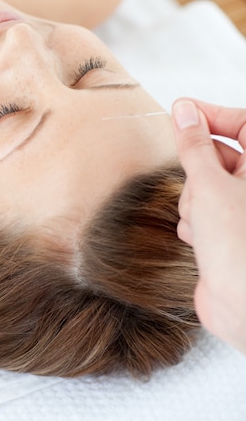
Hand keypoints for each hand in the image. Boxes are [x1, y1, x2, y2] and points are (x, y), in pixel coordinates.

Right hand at [172, 98, 245, 353]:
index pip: (243, 124)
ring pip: (204, 186)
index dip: (211, 114)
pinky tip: (199, 240)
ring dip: (193, 200)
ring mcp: (243, 211)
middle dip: (199, 170)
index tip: (181, 111)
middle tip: (194, 182)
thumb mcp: (210, 185)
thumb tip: (184, 110)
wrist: (243, 309)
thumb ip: (194, 145)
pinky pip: (200, 211)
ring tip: (201, 223)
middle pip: (219, 156)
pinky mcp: (227, 233)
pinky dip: (194, 221)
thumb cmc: (241, 248)